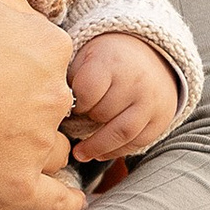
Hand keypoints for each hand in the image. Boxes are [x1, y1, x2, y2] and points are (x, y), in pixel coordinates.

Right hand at [0, 0, 83, 209]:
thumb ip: (11, 4)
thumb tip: (27, 17)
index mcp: (49, 48)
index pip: (54, 61)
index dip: (25, 68)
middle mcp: (53, 96)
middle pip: (56, 105)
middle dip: (32, 107)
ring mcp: (37, 144)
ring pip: (55, 149)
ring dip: (41, 149)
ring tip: (9, 151)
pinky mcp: (18, 186)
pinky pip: (55, 200)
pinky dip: (65, 202)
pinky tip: (71, 203)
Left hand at [66, 32, 181, 163]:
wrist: (150, 56)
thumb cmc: (106, 60)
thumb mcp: (86, 56)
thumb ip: (68, 78)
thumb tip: (48, 111)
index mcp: (112, 61)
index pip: (88, 90)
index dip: (74, 102)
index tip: (67, 105)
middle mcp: (135, 81)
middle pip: (103, 113)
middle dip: (84, 122)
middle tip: (70, 125)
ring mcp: (151, 102)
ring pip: (121, 133)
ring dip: (97, 147)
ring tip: (79, 154)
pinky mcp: (160, 120)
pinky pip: (137, 142)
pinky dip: (115, 151)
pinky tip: (98, 153)